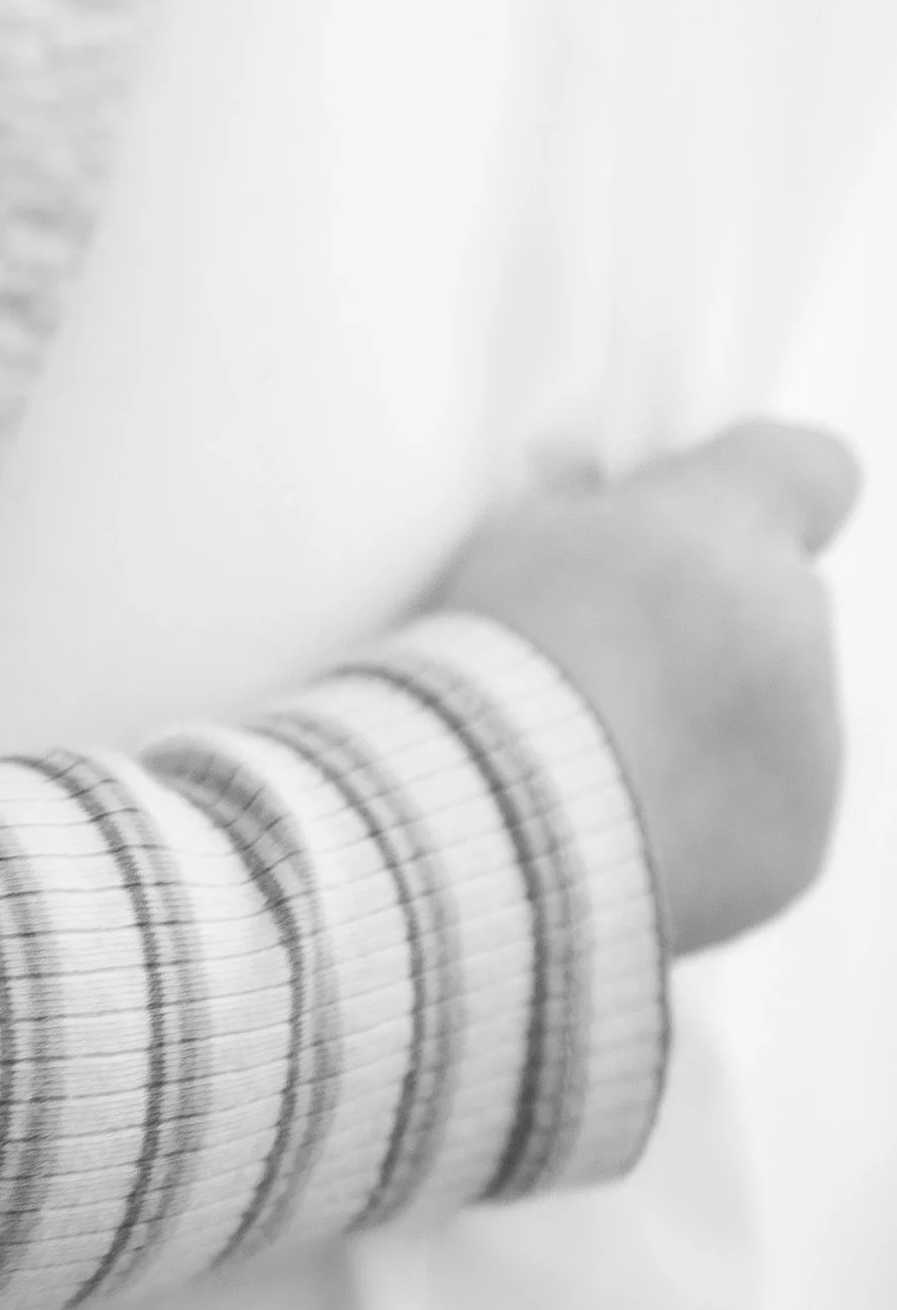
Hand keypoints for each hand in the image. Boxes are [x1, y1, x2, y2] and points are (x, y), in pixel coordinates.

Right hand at [435, 420, 858, 956]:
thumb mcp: (524, 530)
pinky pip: (764, 809)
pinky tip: (622, 816)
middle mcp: (799, 625)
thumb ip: (600, 511)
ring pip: (777, 711)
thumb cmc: (496, 660)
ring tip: (596, 754)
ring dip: (710, 722)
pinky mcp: (799, 841)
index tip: (706, 516)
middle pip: (779, 603)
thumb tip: (608, 513)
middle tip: (606, 656)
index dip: (759, 488)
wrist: (499, 818)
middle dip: (712, 623)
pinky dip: (709, 815)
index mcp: (734, 526)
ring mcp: (813, 741)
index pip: (812, 468)